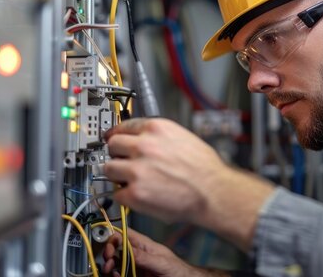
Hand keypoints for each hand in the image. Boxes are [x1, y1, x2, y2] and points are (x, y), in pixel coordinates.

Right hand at [102, 227, 227, 276]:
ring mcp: (135, 265)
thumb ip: (144, 257)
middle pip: (116, 248)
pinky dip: (115, 275)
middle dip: (109, 253)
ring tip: (110, 270)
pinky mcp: (134, 275)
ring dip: (110, 266)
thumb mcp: (161, 262)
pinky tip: (116, 276)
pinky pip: (120, 274)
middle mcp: (137, 253)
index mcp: (144, 245)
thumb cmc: (178, 270)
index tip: (108, 245)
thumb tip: (128, 249)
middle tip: (108, 260)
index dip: (113, 236)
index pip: (125, 234)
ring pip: (116, 262)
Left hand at [104, 118, 274, 250]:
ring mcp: (137, 170)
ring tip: (133, 181)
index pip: (124, 126)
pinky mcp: (135, 193)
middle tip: (125, 163)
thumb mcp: (183, 138)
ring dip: (117, 176)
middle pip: (112, 145)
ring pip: (108, 169)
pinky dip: (125, 197)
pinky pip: (116, 193)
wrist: (214, 192)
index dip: (118, 134)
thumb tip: (143, 139)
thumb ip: (159, 137)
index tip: (113, 138)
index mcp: (157, 128)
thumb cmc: (205, 169)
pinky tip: (139, 196)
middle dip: (117, 154)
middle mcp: (144, 145)